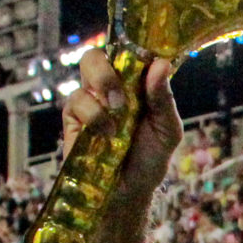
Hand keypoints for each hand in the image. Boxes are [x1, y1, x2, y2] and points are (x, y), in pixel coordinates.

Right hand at [60, 49, 182, 210]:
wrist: (129, 193)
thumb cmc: (150, 160)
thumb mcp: (167, 131)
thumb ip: (164, 99)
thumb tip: (160, 64)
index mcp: (136, 84)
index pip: (129, 53)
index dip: (134, 49)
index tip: (145, 59)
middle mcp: (111, 87)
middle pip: (98, 54)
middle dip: (108, 66)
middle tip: (120, 92)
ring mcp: (91, 100)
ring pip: (87, 68)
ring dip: (104, 88)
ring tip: (117, 119)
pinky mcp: (74, 117)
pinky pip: (77, 100)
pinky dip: (94, 115)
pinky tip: (106, 134)